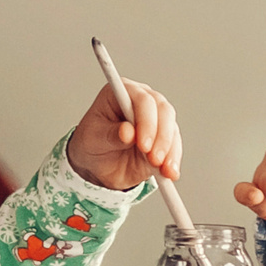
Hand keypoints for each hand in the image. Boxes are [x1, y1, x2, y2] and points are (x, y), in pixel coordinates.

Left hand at [68, 79, 182, 191]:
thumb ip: (109, 135)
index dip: (146, 120)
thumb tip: (127, 132)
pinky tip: (170, 173)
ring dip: (169, 151)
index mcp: (122, 92)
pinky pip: (174, 147)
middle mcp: (143, 101)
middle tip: (154, 159)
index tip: (144, 144)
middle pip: (163, 111)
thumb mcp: (92, 140)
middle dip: (161, 137)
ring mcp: (156, 119)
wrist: (97, 165)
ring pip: (172, 129)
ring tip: (162, 169)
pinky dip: (173, 160)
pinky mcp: (164, 138)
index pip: (142, 99)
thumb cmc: (91, 144)